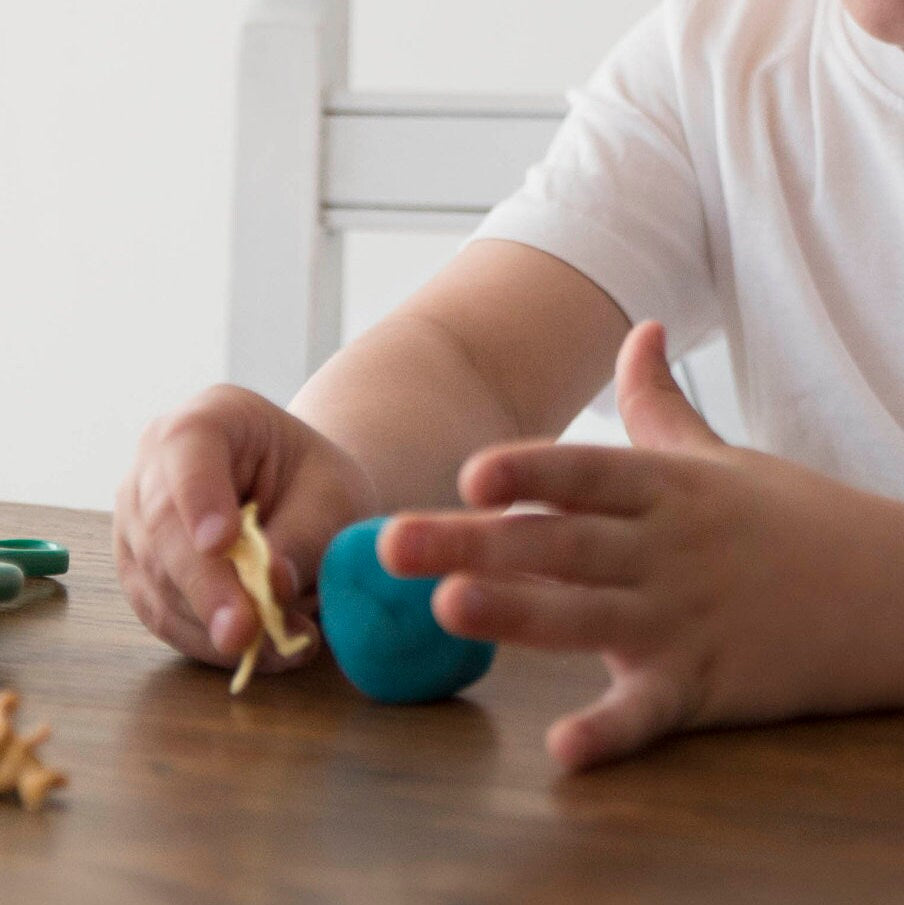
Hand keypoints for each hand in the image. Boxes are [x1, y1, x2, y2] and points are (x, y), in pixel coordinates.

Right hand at [114, 385, 377, 669]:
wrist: (304, 501)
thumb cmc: (319, 486)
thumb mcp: (333, 499)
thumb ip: (304, 537)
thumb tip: (270, 586)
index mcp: (213, 418)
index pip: (189, 446)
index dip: (199, 497)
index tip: (221, 543)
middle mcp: (159, 463)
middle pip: (162, 525)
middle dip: (206, 587)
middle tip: (245, 632)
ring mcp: (140, 519)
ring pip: (157, 578)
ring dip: (212, 624)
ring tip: (278, 646)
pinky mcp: (143, 571)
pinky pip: (162, 614)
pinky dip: (207, 641)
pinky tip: (253, 653)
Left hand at [379, 322, 903, 769]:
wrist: (893, 590)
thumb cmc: (790, 518)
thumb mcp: (721, 456)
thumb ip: (662, 400)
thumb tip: (639, 328)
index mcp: (666, 490)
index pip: (588, 474)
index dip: (532, 471)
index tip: (470, 471)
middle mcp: (666, 550)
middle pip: (562, 544)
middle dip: (476, 543)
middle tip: (395, 544)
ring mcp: (686, 619)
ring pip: (589, 616)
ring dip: (520, 615)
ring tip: (450, 610)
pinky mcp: (711, 686)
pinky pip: (653, 712)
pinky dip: (612, 731)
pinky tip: (562, 750)